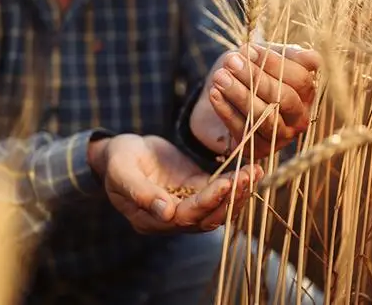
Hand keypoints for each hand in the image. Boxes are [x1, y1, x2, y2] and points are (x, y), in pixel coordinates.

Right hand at [88, 134, 262, 233]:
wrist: (121, 151)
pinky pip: (219, 192)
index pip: (185, 217)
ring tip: (254, 172)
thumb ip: (140, 192)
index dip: (207, 202)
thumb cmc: (117, 160)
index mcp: (150, 220)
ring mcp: (185, 205)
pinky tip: (250, 170)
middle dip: (230, 197)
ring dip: (238, 193)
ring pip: (218, 208)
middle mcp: (171, 219)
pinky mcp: (196, 190)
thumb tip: (165, 213)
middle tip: (248, 176)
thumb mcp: (121, 171)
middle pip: (207, 217)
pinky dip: (235, 184)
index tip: (225, 184)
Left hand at [189, 42, 321, 159]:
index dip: (274, 63)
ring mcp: (282, 136)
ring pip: (265, 116)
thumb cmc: (245, 73)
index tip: (247, 49)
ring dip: (240, 95)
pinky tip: (214, 94)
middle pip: (284, 98)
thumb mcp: (263, 57)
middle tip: (230, 62)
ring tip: (219, 77)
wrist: (219, 98)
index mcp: (306, 92)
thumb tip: (310, 59)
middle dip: (256, 78)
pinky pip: (244, 130)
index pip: (300, 79)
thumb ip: (285, 54)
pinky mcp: (260, 150)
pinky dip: (227, 111)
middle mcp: (299, 117)